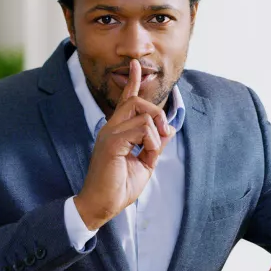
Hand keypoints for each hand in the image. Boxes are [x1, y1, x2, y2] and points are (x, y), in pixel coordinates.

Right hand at [74, 59, 175, 229]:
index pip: (125, 100)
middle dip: (158, 113)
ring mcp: (109, 134)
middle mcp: (110, 128)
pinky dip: (151, 141)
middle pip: (137, 101)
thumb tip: (169, 129)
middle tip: (165, 133)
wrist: (102, 205)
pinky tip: (146, 154)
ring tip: (151, 152)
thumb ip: (155, 144)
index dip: (132, 82)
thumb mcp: (145, 163)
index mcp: (116, 130)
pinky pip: (141, 130)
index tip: (136, 65)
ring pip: (143, 115)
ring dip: (156, 134)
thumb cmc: (119, 187)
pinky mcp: (112, 143)